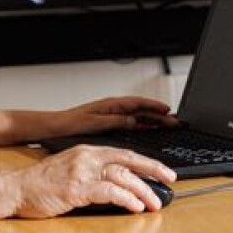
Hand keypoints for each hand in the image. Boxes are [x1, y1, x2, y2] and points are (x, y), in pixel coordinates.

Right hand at [8, 145, 176, 217]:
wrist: (14, 189)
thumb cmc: (39, 184)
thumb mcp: (69, 171)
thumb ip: (92, 174)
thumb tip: (118, 186)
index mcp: (86, 151)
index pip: (123, 153)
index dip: (146, 161)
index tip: (162, 170)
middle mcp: (86, 157)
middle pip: (128, 160)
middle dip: (153, 169)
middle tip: (170, 179)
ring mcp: (81, 171)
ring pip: (122, 176)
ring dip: (143, 190)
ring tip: (155, 202)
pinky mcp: (76, 188)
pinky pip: (108, 191)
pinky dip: (126, 198)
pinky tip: (135, 206)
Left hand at [57, 96, 178, 136]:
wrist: (57, 127)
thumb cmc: (71, 122)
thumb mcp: (95, 122)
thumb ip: (115, 121)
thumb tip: (134, 121)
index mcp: (111, 105)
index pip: (137, 103)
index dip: (153, 106)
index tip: (167, 110)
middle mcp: (113, 109)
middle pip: (141, 110)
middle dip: (159, 114)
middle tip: (175, 120)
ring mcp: (112, 116)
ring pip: (138, 117)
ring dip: (153, 120)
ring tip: (169, 124)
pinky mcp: (110, 124)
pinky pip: (131, 124)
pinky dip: (143, 126)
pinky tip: (151, 130)